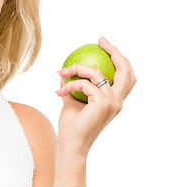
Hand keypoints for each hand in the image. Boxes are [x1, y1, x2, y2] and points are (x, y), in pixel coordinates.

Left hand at [55, 37, 136, 156]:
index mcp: (115, 100)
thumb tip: (65, 70)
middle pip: (125, 69)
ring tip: (62, 71)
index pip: (125, 76)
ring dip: (77, 69)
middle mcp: (118, 101)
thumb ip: (73, 86)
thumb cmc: (71, 126)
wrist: (70, 145)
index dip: (119, 58)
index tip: (103, 44)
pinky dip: (70, 85)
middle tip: (100, 40)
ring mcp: (113, 103)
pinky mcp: (102, 104)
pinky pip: (84, 84)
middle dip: (114, 51)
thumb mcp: (72, 101)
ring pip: (97, 73)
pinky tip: (60, 92)